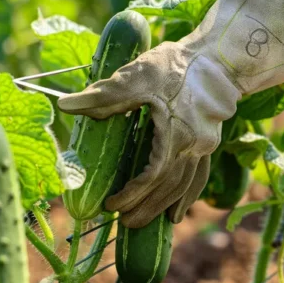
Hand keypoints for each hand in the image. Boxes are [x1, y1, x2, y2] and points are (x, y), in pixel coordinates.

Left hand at [58, 0, 283, 227]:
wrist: (218, 58)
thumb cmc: (177, 66)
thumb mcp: (138, 76)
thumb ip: (103, 95)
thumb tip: (65, 104)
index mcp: (175, 135)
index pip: (152, 176)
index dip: (132, 194)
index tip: (112, 205)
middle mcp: (194, 146)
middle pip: (170, 187)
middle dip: (148, 208)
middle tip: (127, 224)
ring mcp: (205, 146)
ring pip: (187, 184)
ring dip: (169, 205)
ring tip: (156, 223)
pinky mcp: (210, 141)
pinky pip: (200, 175)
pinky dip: (190, 193)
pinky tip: (182, 205)